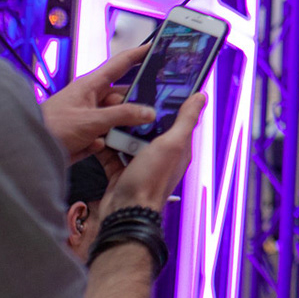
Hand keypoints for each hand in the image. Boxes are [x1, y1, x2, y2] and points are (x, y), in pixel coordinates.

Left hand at [40, 45, 155, 163]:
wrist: (27, 152)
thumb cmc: (49, 128)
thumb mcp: (91, 121)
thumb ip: (122, 116)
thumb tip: (148, 112)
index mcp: (91, 85)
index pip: (121, 63)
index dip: (140, 54)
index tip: (157, 49)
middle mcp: (92, 99)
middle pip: (124, 96)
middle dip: (138, 103)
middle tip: (159, 107)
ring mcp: (90, 117)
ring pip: (119, 118)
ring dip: (125, 127)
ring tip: (137, 132)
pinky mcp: (88, 135)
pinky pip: (109, 135)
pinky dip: (113, 141)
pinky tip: (113, 146)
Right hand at [102, 91, 205, 212]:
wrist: (125, 212)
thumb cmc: (151, 181)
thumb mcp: (172, 144)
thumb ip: (185, 120)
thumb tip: (201, 96)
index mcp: (177, 148)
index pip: (176, 118)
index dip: (168, 103)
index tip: (156, 86)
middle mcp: (160, 155)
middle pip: (148, 127)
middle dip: (136, 115)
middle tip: (124, 99)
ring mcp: (140, 164)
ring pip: (128, 138)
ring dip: (118, 129)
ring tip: (109, 113)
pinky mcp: (121, 172)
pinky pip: (112, 154)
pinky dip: (105, 146)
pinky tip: (98, 135)